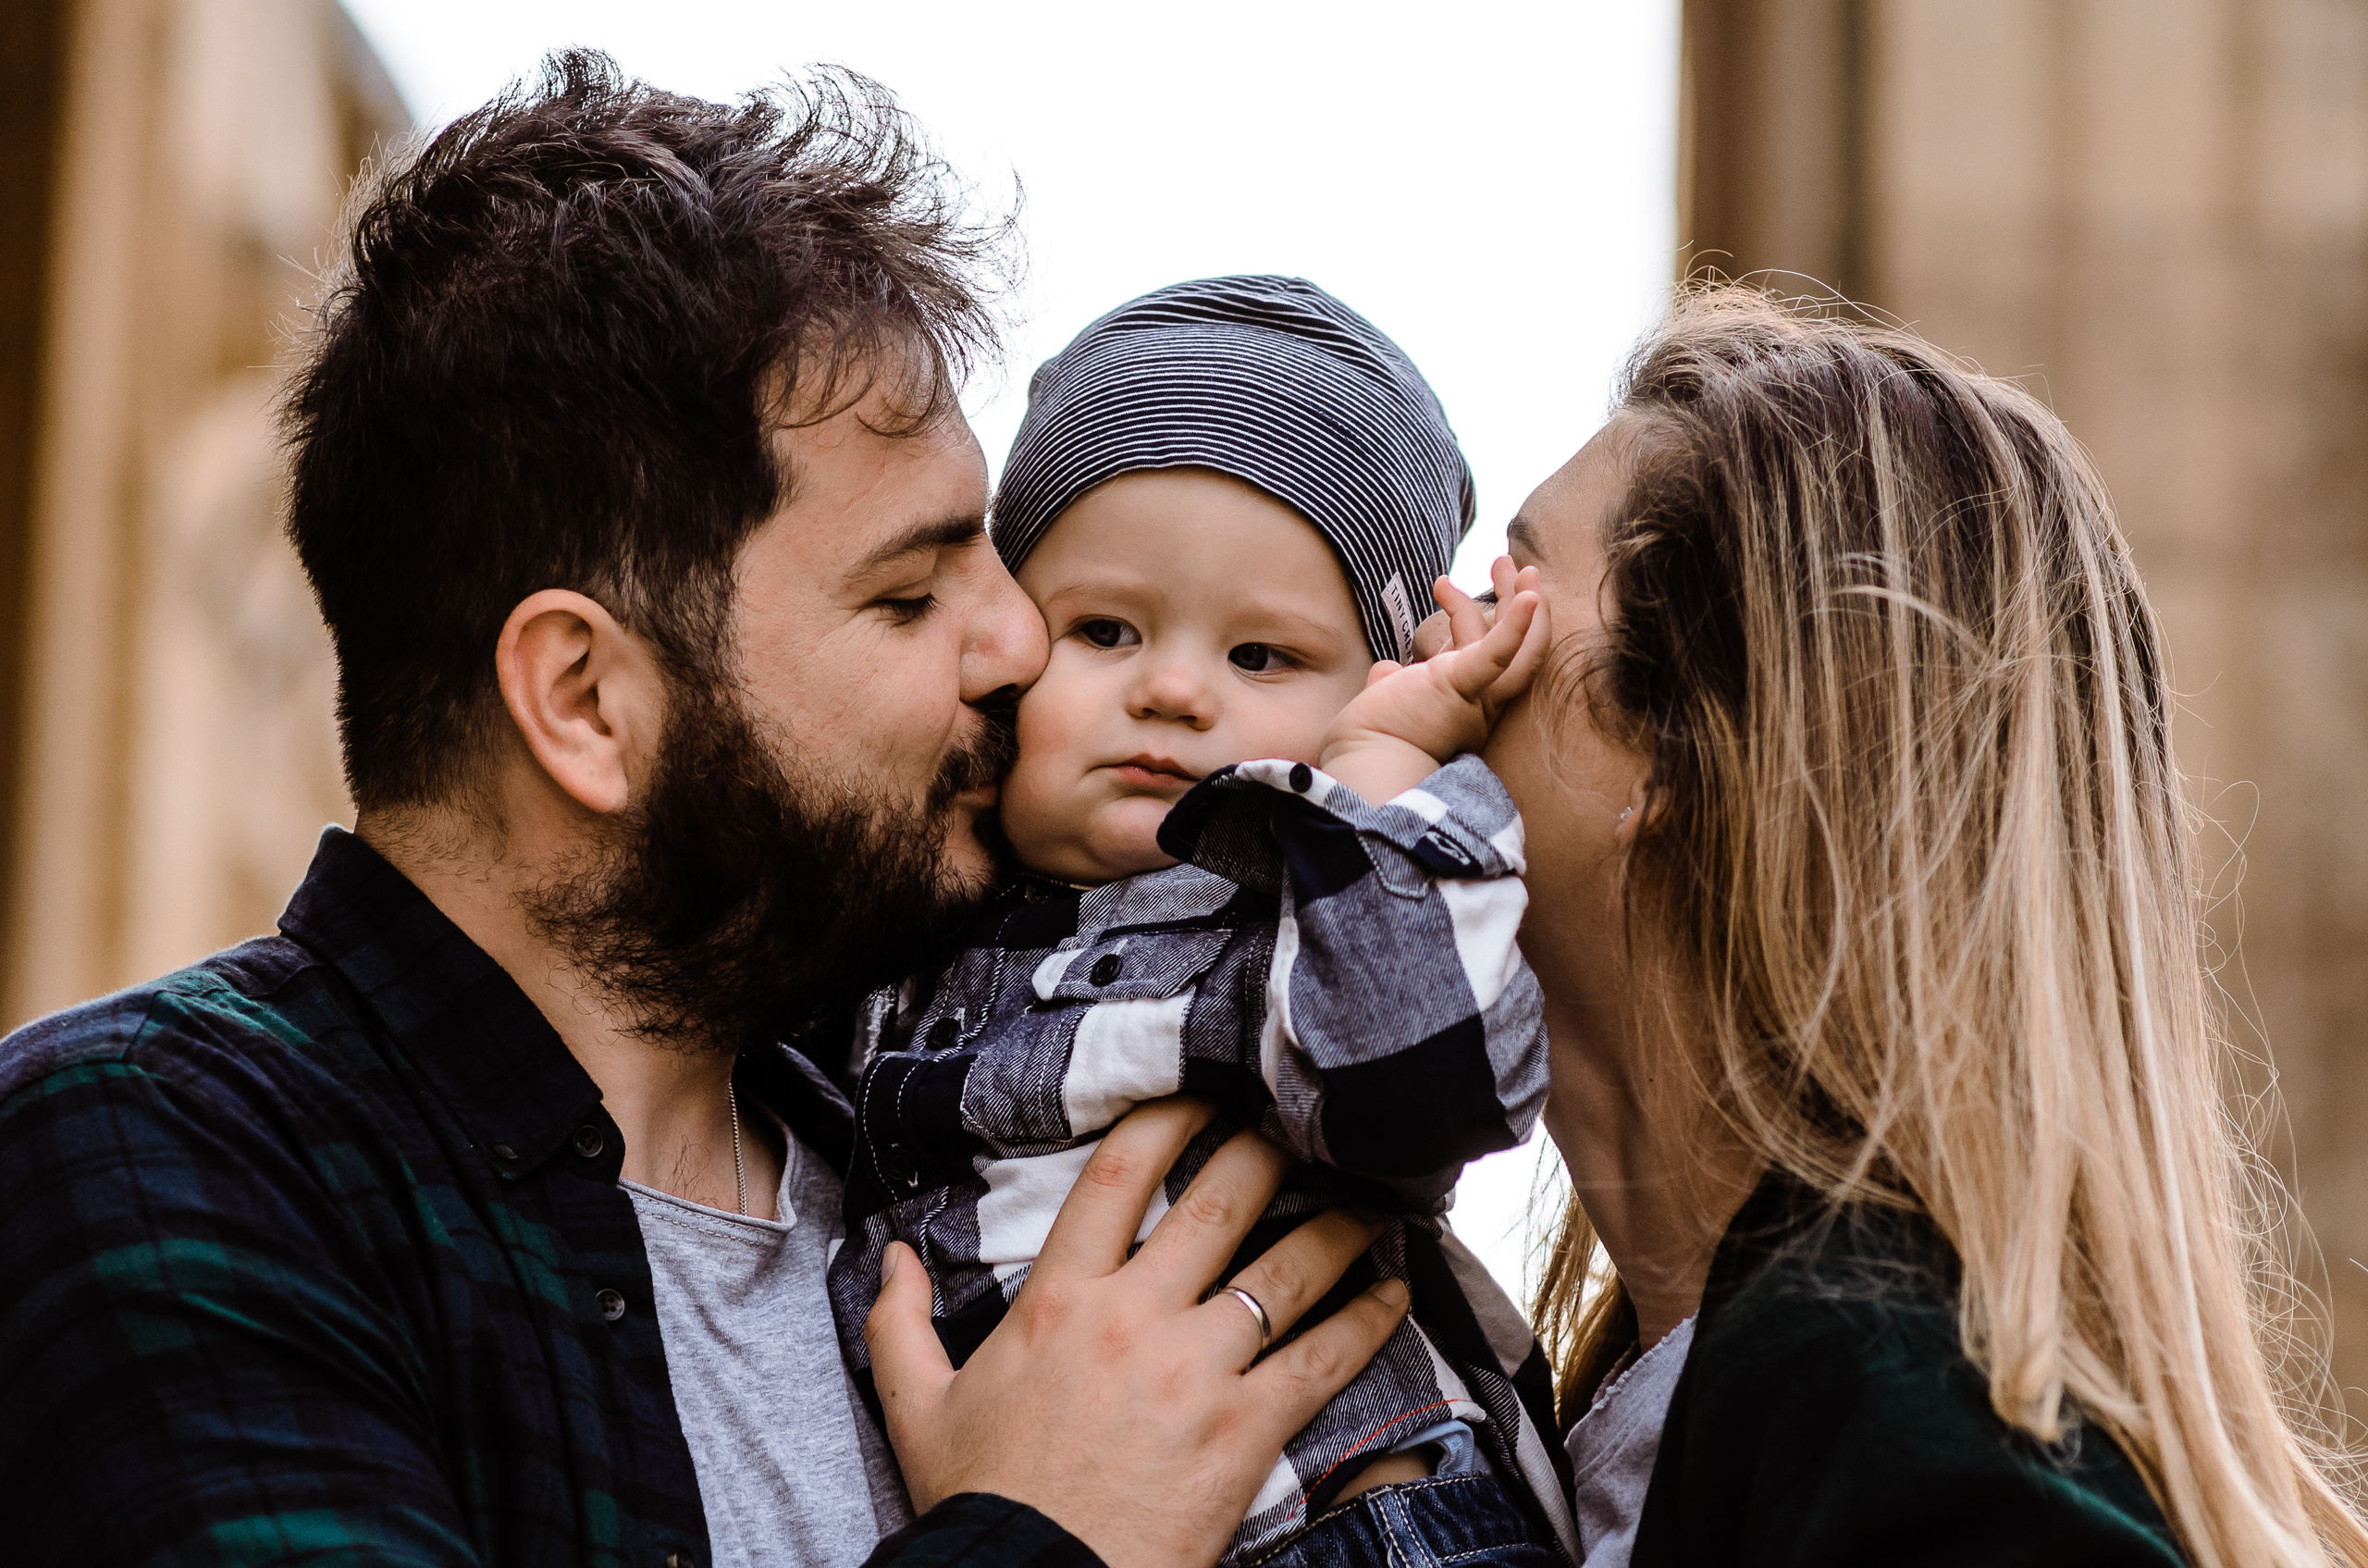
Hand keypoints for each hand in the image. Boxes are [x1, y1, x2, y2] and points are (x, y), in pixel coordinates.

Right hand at [864, 1098, 1409, 1567]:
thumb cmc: (981, 1500)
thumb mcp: (917, 1406)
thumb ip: (900, 1322)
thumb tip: (892, 1255)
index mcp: (1058, 1299)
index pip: (1120, 1175)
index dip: (1168, 1118)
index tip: (1204, 1093)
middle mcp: (1133, 1317)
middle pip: (1218, 1201)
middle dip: (1268, 1149)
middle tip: (1301, 1124)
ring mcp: (1195, 1371)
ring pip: (1285, 1269)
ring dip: (1338, 1223)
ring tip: (1372, 1194)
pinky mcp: (1245, 1431)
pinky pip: (1322, 1358)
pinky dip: (1366, 1319)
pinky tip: (1393, 1290)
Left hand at [1315, 557, 1550, 802]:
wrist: (1367, 771)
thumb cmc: (1368, 747)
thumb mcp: (1385, 707)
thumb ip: (1391, 684)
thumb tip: (1386, 668)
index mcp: (1461, 709)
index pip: (1477, 654)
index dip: (1470, 616)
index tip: (1448, 587)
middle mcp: (1478, 707)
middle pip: (1514, 649)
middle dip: (1513, 602)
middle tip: (1511, 563)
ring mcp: (1475, 699)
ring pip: (1516, 647)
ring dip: (1516, 599)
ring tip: (1508, 559)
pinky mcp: (1462, 688)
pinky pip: (1499, 654)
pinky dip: (1516, 625)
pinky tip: (1533, 594)